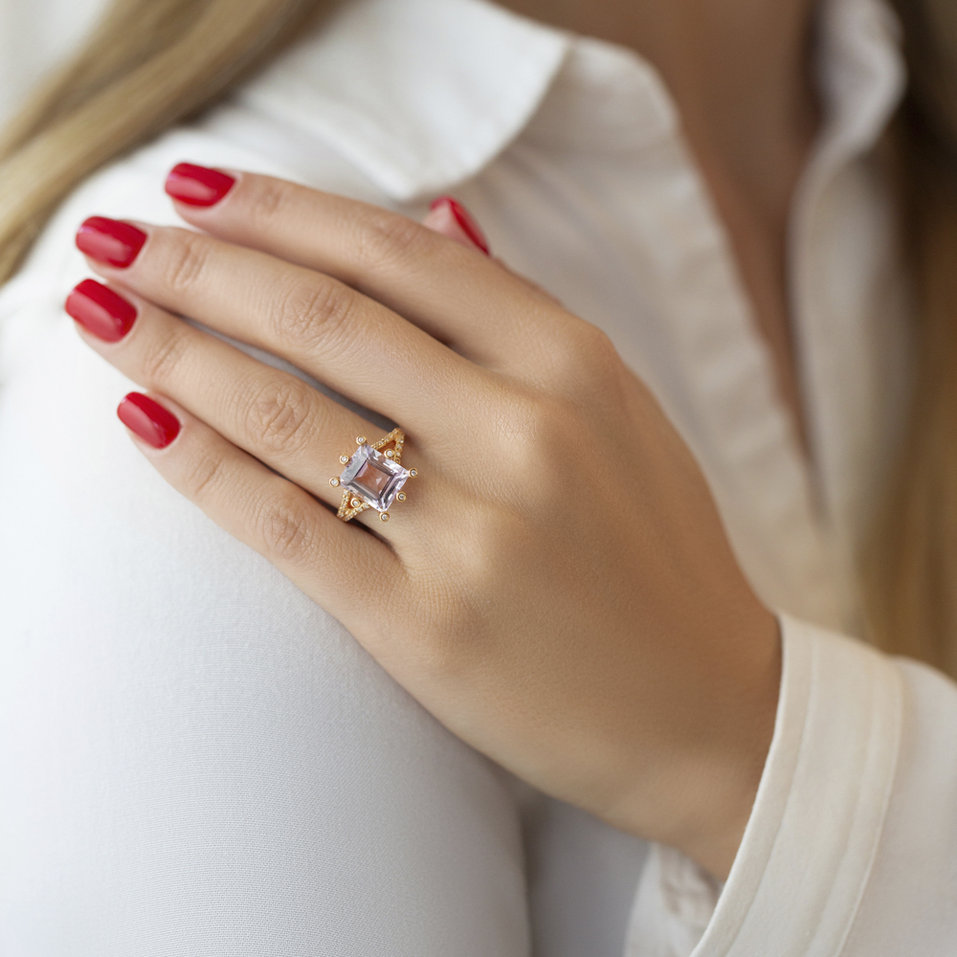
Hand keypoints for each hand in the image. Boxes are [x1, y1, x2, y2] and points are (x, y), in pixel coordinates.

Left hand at [66, 164, 780, 881]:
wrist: (707, 708)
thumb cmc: (657, 554)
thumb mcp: (621, 410)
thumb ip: (525, 315)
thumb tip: (438, 216)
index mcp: (574, 364)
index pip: (400, 254)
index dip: (284, 211)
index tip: (200, 194)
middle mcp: (524, 433)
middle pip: (326, 318)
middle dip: (202, 267)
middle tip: (117, 240)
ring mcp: (474, 534)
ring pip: (289, 415)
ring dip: (175, 352)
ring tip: (102, 316)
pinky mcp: (426, 627)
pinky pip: (287, 530)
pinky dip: (204, 468)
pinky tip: (145, 420)